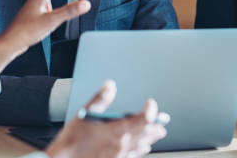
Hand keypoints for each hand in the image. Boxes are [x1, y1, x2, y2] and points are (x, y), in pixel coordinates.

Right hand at [46, 81, 168, 157]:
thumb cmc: (73, 140)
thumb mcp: (85, 114)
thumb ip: (100, 99)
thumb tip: (110, 85)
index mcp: (116, 131)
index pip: (143, 120)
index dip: (151, 111)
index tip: (151, 103)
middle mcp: (121, 144)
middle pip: (146, 134)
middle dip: (156, 126)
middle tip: (163, 120)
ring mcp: (120, 155)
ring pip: (142, 145)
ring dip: (151, 137)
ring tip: (158, 133)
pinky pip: (134, 155)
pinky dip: (141, 149)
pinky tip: (143, 148)